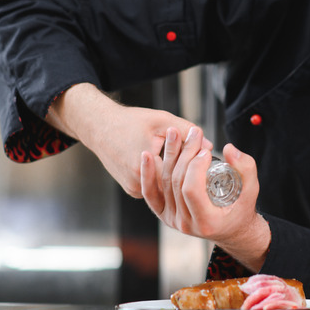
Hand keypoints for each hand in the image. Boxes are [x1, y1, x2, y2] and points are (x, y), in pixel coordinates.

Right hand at [45, 83, 211, 197]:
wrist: (99, 127)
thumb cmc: (129, 121)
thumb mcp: (162, 120)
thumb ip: (187, 131)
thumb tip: (209, 145)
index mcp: (145, 166)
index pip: (180, 172)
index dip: (196, 167)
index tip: (210, 161)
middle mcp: (138, 183)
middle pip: (173, 182)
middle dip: (189, 172)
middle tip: (207, 164)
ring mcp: (134, 189)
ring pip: (165, 186)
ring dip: (178, 176)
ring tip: (194, 166)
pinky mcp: (131, 189)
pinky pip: (156, 186)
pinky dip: (165, 178)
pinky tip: (176, 169)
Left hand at [140, 126, 269, 271]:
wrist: (230, 228)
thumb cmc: (241, 209)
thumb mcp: (251, 189)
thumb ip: (246, 168)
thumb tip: (228, 149)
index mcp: (207, 221)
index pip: (192, 190)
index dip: (196, 167)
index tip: (206, 151)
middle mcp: (186, 224)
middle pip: (177, 183)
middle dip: (185, 154)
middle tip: (193, 134)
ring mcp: (172, 220)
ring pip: (164, 183)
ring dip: (169, 155)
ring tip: (174, 134)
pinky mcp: (163, 213)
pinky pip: (150, 193)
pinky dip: (148, 174)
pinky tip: (146, 155)